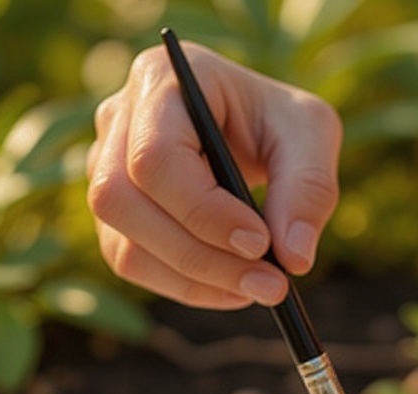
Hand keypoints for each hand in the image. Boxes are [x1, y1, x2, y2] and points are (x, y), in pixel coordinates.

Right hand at [87, 42, 341, 308]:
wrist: (256, 131)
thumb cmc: (279, 121)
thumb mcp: (311, 134)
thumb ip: (309, 189)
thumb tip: (294, 259)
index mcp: (160, 80)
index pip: (155, 157)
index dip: (203, 210)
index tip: (260, 243)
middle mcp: (118, 121)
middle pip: (124, 203)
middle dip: (200, 257)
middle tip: (269, 284)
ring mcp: (105, 170)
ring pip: (124, 246)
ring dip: (195, 281)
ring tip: (258, 288)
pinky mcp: (117, 216)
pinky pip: (134, 265)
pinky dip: (187, 288)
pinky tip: (233, 289)